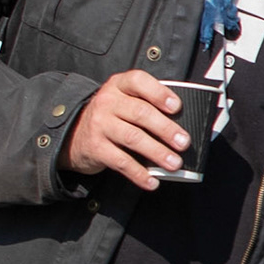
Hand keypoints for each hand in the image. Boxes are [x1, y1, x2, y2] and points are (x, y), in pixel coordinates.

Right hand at [60, 70, 188, 190]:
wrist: (75, 133)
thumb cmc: (114, 116)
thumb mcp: (125, 100)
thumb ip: (149, 104)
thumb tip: (188, 123)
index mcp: (119, 85)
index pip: (138, 81)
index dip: (159, 93)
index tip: (177, 107)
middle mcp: (107, 101)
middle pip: (141, 113)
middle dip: (166, 129)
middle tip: (184, 142)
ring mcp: (100, 124)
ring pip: (133, 138)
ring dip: (157, 152)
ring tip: (174, 164)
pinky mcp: (96, 148)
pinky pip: (121, 162)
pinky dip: (139, 174)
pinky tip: (153, 182)